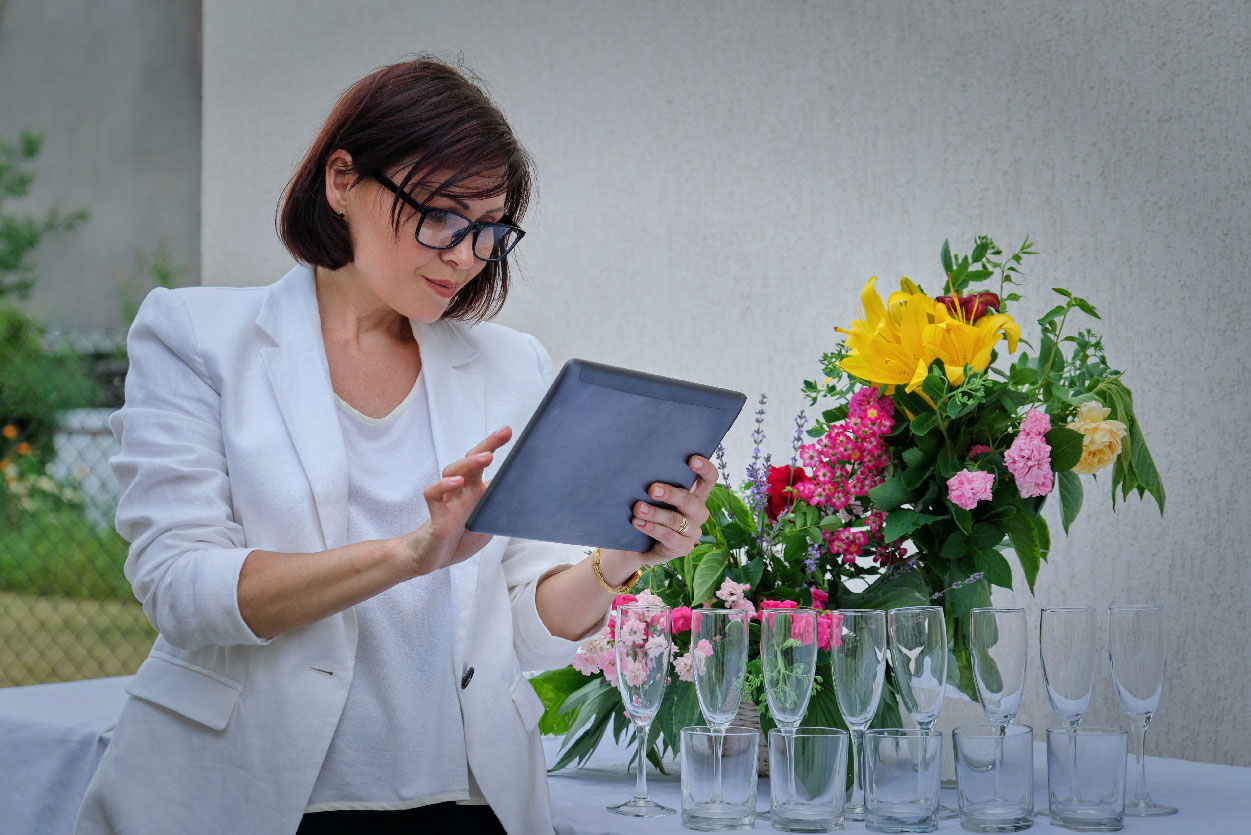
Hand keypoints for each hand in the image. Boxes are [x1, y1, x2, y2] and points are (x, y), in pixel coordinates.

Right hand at [399, 426, 512, 575]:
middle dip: (487, 444)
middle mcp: (462, 490)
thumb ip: (502, 511)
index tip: (509, 432)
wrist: (434, 558)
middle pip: (471, 460)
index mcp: (475, 491)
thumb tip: (527, 498)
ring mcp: (448, 500)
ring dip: (470, 463)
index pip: (484, 463)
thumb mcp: (489, 524)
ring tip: (487, 457)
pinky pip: (433, 494)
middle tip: (504, 433)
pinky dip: (443, 486)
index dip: (494, 445)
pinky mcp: (436, 514)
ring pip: (452, 471)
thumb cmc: (461, 539)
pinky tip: (456, 482)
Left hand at [630, 455, 718, 565]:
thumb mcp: (653, 497)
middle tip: (652, 489)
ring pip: (675, 519)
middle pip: (689, 500)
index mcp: (696, 494)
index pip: (709, 479)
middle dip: (670, 494)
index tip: (692, 459)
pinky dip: (651, 528)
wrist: (638, 545)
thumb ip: (656, 484)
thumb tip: (640, 468)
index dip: (705, 468)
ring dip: (654, 513)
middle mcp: (698, 512)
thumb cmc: (648, 511)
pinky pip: (668, 536)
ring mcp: (693, 531)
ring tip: (638, 508)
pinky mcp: (684, 547)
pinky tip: (637, 523)